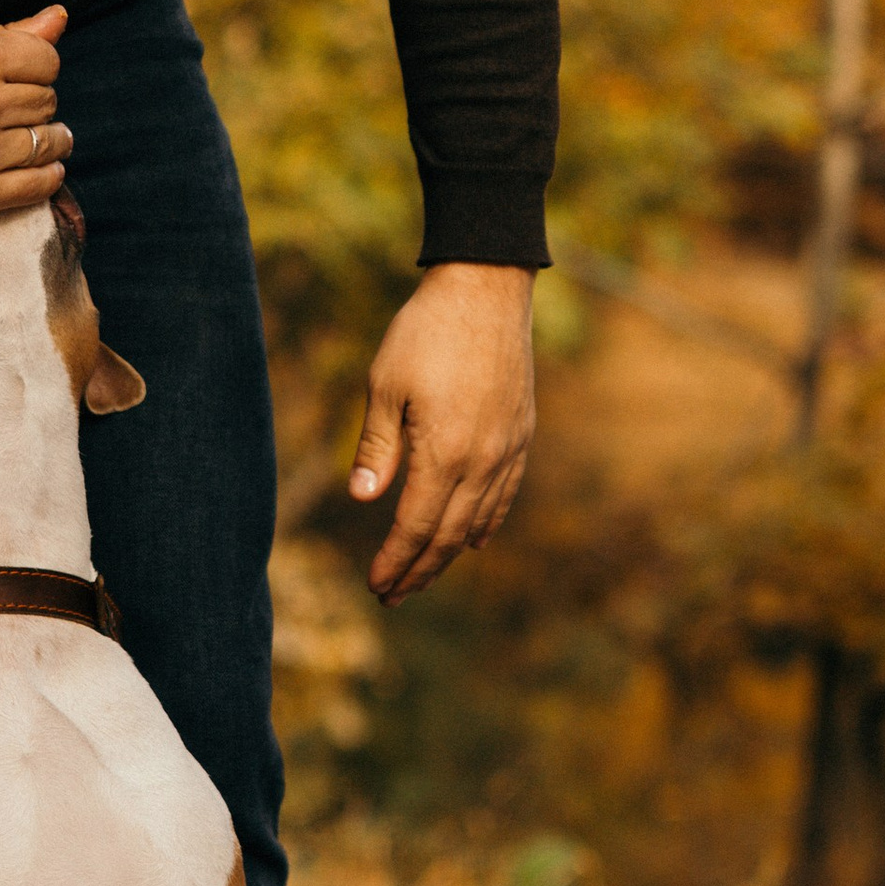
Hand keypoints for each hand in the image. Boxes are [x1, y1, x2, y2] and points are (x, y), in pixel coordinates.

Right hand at [0, 6, 71, 215]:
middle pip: (46, 102)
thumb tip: (59, 17)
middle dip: (33, 102)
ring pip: (45, 143)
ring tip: (33, 138)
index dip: (36, 67)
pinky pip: (35, 187)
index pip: (47, 62)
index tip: (21, 76)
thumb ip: (9, 33)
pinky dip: (46, 177)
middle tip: (11, 108)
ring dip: (45, 140)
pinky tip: (42, 167)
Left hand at [348, 264, 535, 602]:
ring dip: (450, 554)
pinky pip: (505, 493)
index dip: (395, 560)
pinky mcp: (521, 432)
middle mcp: (482, 460)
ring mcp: (508, 448)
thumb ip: (377, 446)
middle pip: (449, 535)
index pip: (417, 526)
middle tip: (393, 596)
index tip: (376, 585)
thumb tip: (363, 499)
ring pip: (479, 520)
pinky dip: (487, 522)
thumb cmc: (426, 332)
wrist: (486, 289)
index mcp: (444, 452)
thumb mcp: (385, 384)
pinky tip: (475, 539)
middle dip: (420, 570)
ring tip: (424, 575)